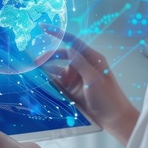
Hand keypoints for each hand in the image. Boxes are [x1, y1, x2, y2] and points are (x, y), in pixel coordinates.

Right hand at [40, 25, 138, 145]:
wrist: (114, 119)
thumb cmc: (108, 97)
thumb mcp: (94, 79)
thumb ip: (80, 63)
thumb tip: (69, 46)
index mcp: (91, 58)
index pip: (73, 41)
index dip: (58, 34)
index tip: (43, 28)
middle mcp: (83, 65)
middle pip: (62, 55)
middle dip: (48, 56)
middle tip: (35, 63)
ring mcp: (76, 78)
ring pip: (57, 69)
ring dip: (47, 70)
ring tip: (34, 73)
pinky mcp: (71, 89)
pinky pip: (58, 82)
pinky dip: (49, 81)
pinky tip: (40, 82)